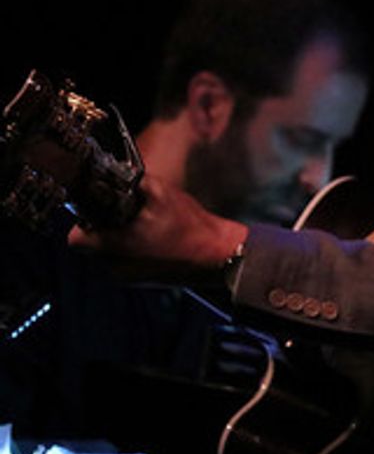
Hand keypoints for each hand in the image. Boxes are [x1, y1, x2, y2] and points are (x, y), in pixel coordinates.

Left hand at [69, 174, 247, 271]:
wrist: (218, 256)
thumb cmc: (189, 227)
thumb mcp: (161, 193)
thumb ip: (133, 180)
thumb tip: (117, 171)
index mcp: (111, 248)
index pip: (76, 238)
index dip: (86, 221)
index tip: (102, 209)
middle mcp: (113, 268)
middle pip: (91, 246)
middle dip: (104, 228)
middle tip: (126, 214)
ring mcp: (127, 278)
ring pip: (107, 255)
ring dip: (118, 240)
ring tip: (143, 226)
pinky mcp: (140, 282)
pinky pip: (125, 263)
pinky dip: (133, 251)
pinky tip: (154, 239)